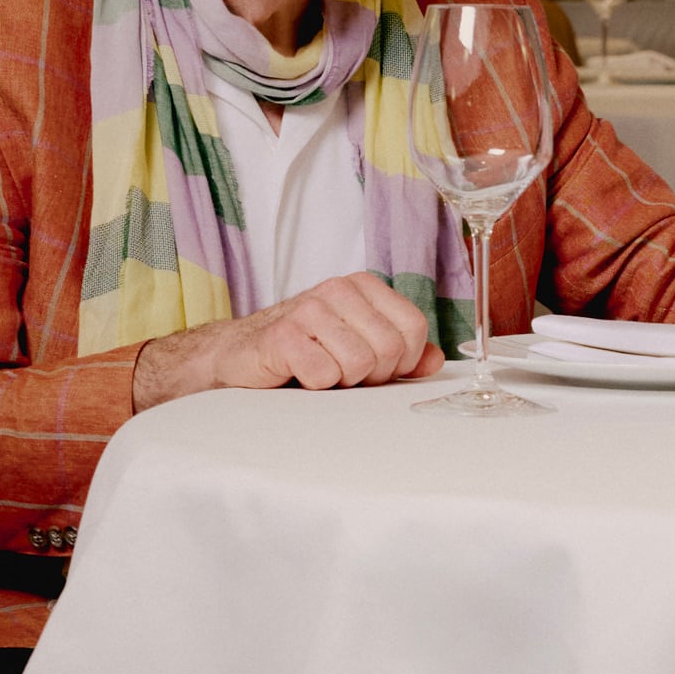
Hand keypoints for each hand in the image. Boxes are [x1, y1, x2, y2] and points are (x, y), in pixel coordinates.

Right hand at [132, 272, 440, 408]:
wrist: (239, 359)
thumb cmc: (304, 354)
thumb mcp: (359, 349)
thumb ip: (402, 354)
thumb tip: (435, 360)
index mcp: (363, 287)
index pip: (413, 329)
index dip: (399, 362)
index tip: (372, 368)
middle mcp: (338, 289)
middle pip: (389, 349)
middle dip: (370, 375)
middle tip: (341, 373)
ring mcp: (310, 308)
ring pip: (359, 363)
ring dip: (340, 381)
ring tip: (318, 372)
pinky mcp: (283, 335)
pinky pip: (325, 374)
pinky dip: (315, 386)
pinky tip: (296, 374)